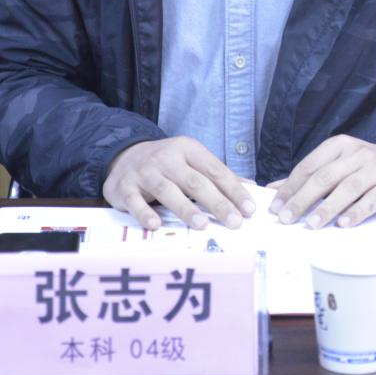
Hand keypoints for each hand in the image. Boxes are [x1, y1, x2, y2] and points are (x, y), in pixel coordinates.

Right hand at [103, 136, 255, 230]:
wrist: (123, 155)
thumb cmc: (166, 164)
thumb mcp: (191, 161)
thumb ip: (217, 175)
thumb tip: (251, 187)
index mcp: (188, 149)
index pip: (215, 170)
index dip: (234, 190)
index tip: (249, 209)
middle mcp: (167, 158)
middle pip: (195, 181)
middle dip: (217, 202)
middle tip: (234, 222)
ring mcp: (145, 171)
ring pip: (167, 190)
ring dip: (185, 208)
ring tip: (202, 225)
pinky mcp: (125, 187)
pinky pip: (135, 201)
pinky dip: (145, 213)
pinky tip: (156, 225)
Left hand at [269, 135, 375, 227]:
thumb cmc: (363, 168)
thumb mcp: (337, 165)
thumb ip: (308, 176)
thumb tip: (273, 190)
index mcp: (339, 145)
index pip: (309, 166)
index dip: (291, 187)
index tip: (276, 208)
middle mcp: (357, 152)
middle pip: (325, 176)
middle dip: (303, 199)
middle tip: (287, 219)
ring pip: (348, 188)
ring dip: (328, 207)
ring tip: (311, 225)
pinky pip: (373, 199)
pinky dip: (357, 212)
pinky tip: (344, 224)